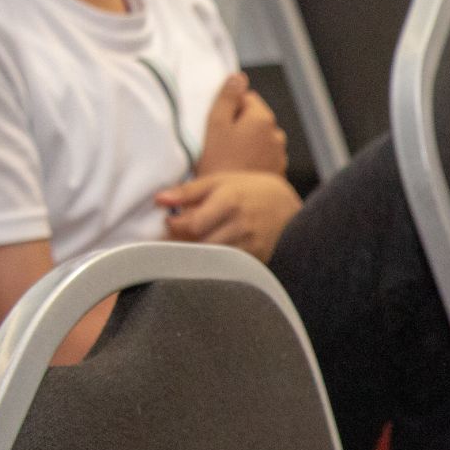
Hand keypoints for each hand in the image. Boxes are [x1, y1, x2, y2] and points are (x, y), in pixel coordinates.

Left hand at [156, 171, 300, 262]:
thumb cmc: (251, 191)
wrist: (291, 208)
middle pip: (200, 246)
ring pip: (213, 260)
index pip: (191, 224)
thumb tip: (158, 200)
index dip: (174, 227)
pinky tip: (212, 257)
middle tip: (175, 240)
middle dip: (182, 245)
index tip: (170, 224)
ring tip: (193, 248)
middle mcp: (241, 225)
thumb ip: (188, 191)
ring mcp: (252, 245)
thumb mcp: (221, 182)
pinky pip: (229, 268)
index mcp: (229, 201)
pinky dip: (216, 264)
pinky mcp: (258, 261)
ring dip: (197, 256)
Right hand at [194, 71, 288, 177]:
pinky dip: (253, 159)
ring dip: (247, 142)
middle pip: (255, 119)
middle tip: (220, 141)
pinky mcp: (277, 172)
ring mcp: (279, 155)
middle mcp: (277, 135)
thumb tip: (238, 78)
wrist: (229, 203)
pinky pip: (263, 157)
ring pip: (260, 139)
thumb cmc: (218, 162)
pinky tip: (239, 168)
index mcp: (263, 118)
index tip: (218, 123)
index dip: (230, 107)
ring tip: (229, 156)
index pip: (248, 98)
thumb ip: (228, 97)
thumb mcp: (216, 123)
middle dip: (240, 125)